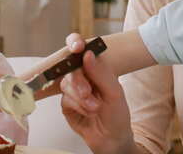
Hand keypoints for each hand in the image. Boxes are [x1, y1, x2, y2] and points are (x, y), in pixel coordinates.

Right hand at [60, 33, 137, 153]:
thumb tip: (88, 54)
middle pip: (70, 67)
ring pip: (66, 84)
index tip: (77, 47)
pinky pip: (65, 99)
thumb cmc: (117, 113)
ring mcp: (73, 89)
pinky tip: (88, 113)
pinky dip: (78, 106)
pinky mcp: (66, 103)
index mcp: (95, 67)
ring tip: (95, 108)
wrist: (111, 139)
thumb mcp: (114, 91)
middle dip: (79, 81)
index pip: (81, 49)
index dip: (75, 43)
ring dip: (81, 98)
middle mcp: (83, 75)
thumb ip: (101, 72)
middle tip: (88, 92)